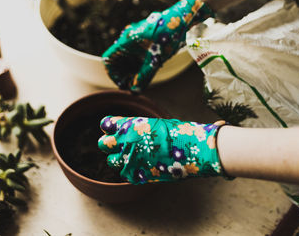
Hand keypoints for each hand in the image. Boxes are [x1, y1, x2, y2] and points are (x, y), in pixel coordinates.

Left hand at [98, 116, 226, 183]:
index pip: (106, 124)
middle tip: (119, 144)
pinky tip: (142, 166)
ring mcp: (130, 160)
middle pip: (103, 143)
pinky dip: (131, 171)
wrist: (195, 151)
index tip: (114, 128)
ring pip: (111, 161)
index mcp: (130, 125)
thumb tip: (130, 131)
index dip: (110, 126)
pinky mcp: (137, 175)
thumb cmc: (179, 133)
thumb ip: (139, 127)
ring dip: (118, 159)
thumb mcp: (156, 124)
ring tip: (131, 157)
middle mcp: (126, 142)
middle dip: (110, 144)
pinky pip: (125, 174)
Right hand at [102, 0, 212, 91]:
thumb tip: (134, 91)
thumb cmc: (168, 35)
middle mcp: (128, 42)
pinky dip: (139, 69)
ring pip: (127, 63)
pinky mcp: (144, 45)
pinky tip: (149, 72)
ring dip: (132, 74)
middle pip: (117, 63)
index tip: (123, 83)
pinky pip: (136, 60)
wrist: (181, 19)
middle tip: (134, 86)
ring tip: (143, 81)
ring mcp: (135, 43)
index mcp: (126, 41)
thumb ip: (144, 75)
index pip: (108, 59)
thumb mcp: (156, 58)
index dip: (112, 74)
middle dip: (123, 76)